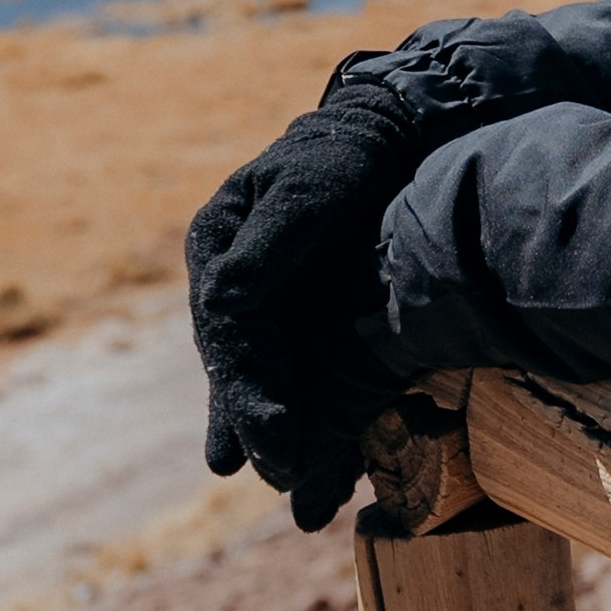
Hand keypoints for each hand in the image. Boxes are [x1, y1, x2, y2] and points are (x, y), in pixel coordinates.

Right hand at [188, 97, 420, 529]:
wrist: (393, 127)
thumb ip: (262, 251)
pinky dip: (301, 407)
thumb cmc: (350, 153)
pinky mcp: (301, 307)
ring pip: (264, 372)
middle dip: (259, 422)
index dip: (250, 390)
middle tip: (284, 478)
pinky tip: (307, 455)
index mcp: (218, 243)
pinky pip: (296, 364)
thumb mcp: (306, 192)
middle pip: (241, 361)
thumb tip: (224, 306)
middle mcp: (231, 275)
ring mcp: (265, 295)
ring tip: (290, 483)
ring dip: (272, 429)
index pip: (229, 330)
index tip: (280, 442)